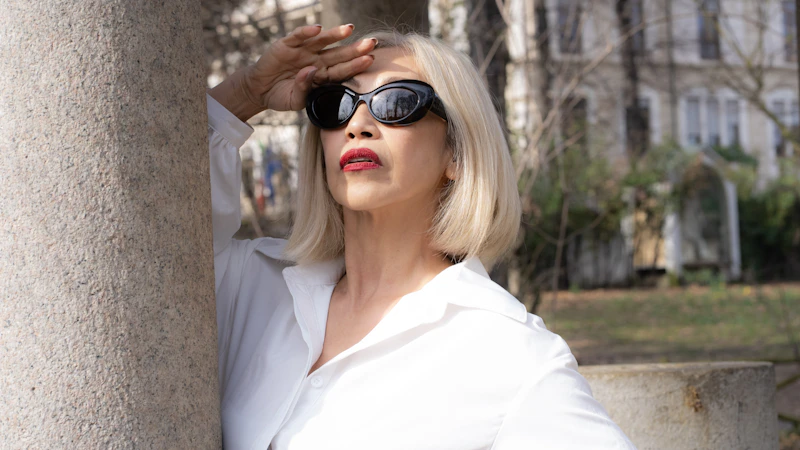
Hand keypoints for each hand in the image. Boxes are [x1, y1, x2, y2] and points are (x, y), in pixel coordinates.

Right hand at [209, 24, 375, 120]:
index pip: (342, 70)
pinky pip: (298, 36)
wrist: (260, 91)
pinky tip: (317, 28)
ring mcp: (302, 51)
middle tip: (371, 42)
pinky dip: (306, 32)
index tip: (370, 59)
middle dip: (354, 48)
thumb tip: (310, 71)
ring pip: (321, 41)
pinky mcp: (286, 45)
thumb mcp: (295, 100)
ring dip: (335, 34)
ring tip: (349, 29)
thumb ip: (305, 89)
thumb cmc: (281, 96)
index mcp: (322, 76)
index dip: (355, 65)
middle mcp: (315, 60)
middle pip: (338, 53)